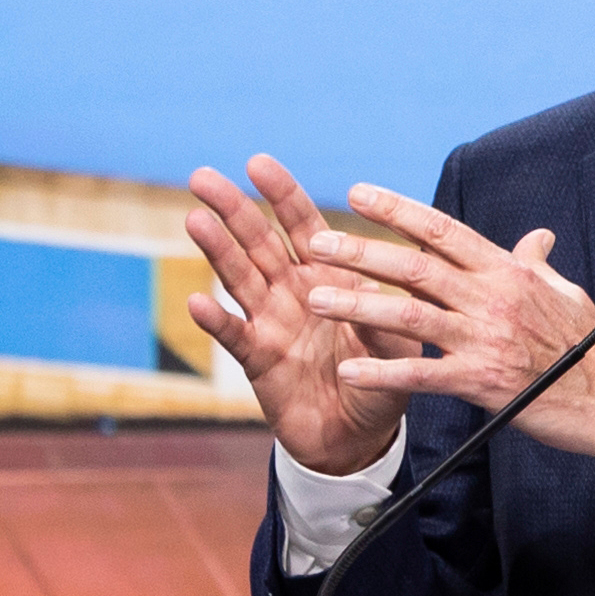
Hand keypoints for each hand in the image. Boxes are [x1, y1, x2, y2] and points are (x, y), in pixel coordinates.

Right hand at [184, 157, 409, 476]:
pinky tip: (199, 301)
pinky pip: (235, 337)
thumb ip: (389, 311)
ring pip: (239, 279)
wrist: (361, 433)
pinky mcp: (259, 361)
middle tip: (202, 176)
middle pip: (259, 243)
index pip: (303, 226)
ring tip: (195, 220)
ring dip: (218, 251)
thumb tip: (378, 279)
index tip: (258, 162)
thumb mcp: (399, 341)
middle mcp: (294, 293)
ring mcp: (272, 324)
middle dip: (234, 209)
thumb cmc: (382, 376)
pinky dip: (218, 321)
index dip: (282, 195)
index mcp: (331, 278)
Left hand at [278, 182, 594, 467]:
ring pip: (409, 315)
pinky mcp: (481, 380)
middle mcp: (493, 299)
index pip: (444, 231)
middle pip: (415, 267)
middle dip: (360, 252)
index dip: (399, 210)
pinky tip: (350, 368)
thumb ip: (537, 264)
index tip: (361, 193)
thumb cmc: (588, 345)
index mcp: (508, 273)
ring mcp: (485, 339)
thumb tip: (536, 239)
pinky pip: (422, 374)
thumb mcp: (564, 293)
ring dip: (357, 305)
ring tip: (316, 298)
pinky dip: (383, 371)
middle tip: (316, 242)